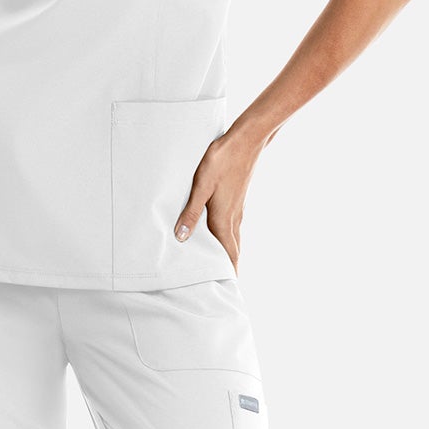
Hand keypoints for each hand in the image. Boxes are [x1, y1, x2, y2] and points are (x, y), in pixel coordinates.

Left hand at [174, 124, 266, 274]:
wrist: (246, 140)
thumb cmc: (222, 160)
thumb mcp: (201, 185)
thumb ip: (191, 212)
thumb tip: (182, 238)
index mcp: (224, 219)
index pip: (227, 253)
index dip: (228, 271)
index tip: (229, 287)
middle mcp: (233, 218)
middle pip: (233, 250)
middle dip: (230, 267)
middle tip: (226, 283)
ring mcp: (238, 209)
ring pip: (235, 239)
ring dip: (230, 254)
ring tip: (224, 265)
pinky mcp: (238, 201)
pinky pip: (234, 228)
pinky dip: (230, 239)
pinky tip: (224, 236)